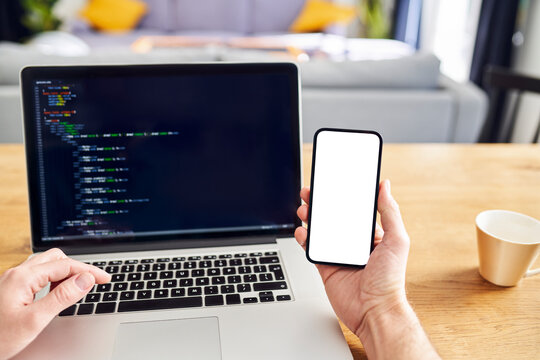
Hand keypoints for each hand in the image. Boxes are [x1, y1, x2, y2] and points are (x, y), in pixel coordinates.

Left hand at [0, 248, 110, 359]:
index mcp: (23, 277)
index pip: (65, 265)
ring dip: (65, 271)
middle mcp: (16, 273)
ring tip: (78, 286)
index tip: (105, 279)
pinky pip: (37, 273)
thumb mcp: (35, 320)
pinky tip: (57, 291)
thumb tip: (86, 279)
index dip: (89, 271)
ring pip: (46, 264)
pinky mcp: (10, 288)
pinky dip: (53, 277)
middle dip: (77, 267)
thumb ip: (62, 297)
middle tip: (93, 282)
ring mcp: (11, 280)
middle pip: (56, 258)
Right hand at [295, 179, 409, 335]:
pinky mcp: (326, 267)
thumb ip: (390, 212)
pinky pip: (311, 249)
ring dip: (310, 218)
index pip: (353, 210)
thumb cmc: (391, 280)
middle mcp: (353, 244)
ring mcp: (338, 255)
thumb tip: (386, 187)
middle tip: (311, 193)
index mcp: (371, 235)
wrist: (374, 311)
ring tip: (304, 209)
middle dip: (321, 204)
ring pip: (320, 231)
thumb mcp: (397, 240)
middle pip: (333, 218)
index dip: (342, 196)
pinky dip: (304, 239)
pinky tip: (302, 231)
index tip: (333, 184)